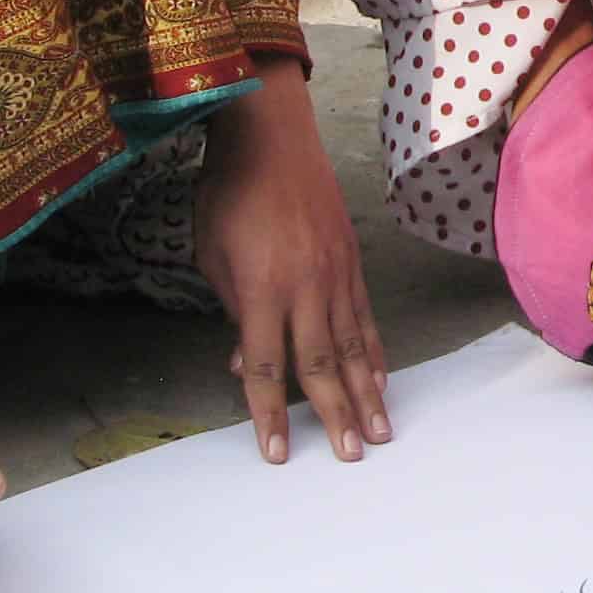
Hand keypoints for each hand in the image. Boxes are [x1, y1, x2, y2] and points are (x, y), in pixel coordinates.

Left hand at [193, 56, 392, 463]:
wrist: (271, 137)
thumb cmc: (228, 194)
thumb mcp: (211, 256)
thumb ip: (231, 312)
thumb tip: (241, 362)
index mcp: (262, 290)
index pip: (263, 366)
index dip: (268, 414)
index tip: (276, 453)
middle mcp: (305, 287)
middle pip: (320, 365)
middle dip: (335, 415)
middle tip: (351, 455)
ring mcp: (336, 274)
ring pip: (352, 345)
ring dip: (366, 393)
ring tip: (380, 430)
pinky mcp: (351, 261)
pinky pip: (365, 316)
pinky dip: (373, 351)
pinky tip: (380, 378)